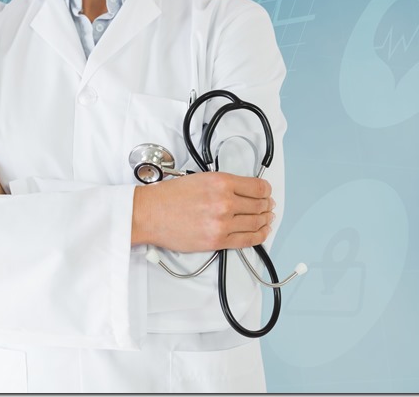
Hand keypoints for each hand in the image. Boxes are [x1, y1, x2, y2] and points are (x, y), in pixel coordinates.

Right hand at [131, 172, 274, 251]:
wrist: (150, 214)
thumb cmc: (170, 197)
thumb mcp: (202, 178)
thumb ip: (226, 184)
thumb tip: (246, 190)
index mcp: (222, 183)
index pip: (258, 187)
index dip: (266, 191)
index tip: (266, 193)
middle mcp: (225, 202)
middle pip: (259, 205)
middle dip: (267, 205)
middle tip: (268, 206)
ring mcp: (222, 223)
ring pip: (256, 222)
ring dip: (265, 220)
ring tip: (267, 219)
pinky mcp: (218, 240)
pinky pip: (247, 240)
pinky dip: (259, 236)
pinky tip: (262, 232)